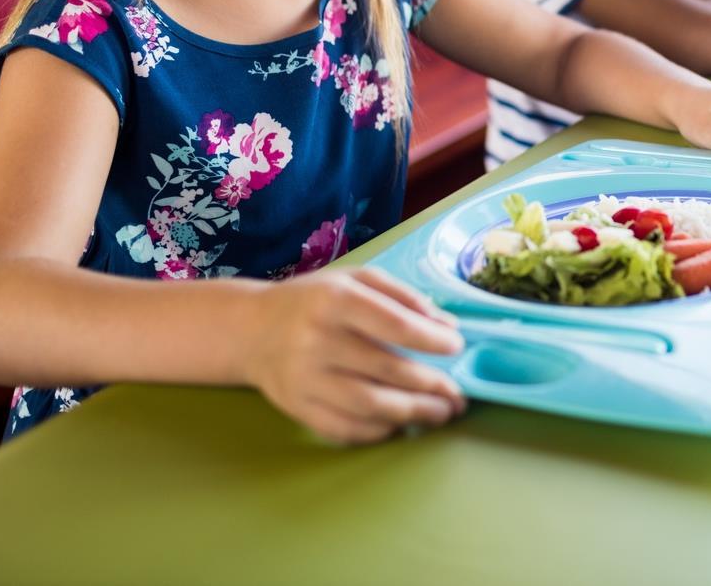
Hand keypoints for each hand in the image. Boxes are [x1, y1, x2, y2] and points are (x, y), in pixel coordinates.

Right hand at [242, 266, 465, 443]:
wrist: (251, 330)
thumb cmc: (313, 300)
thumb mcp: (354, 280)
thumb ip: (401, 296)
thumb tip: (446, 325)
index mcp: (335, 300)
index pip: (394, 324)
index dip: (431, 340)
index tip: (456, 347)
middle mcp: (317, 339)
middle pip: (387, 369)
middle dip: (432, 385)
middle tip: (459, 395)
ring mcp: (305, 378)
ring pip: (371, 405)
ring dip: (414, 413)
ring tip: (442, 413)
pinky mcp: (297, 409)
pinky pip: (346, 429)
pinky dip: (380, 431)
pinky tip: (401, 424)